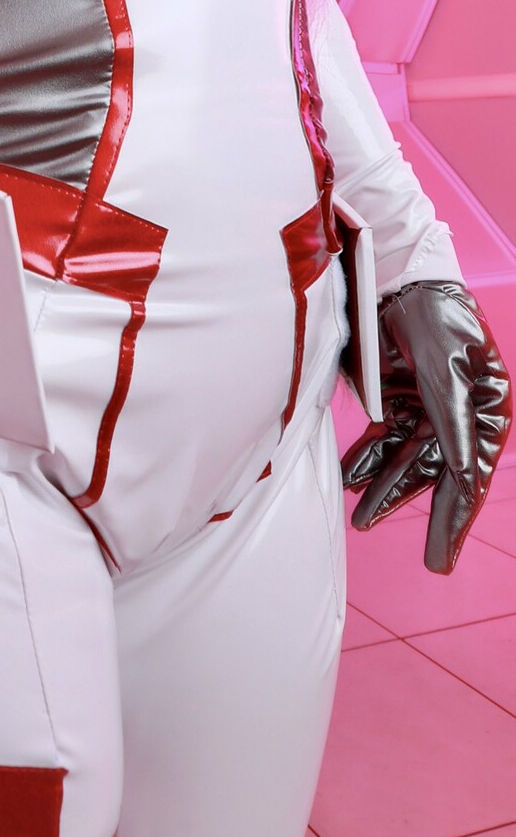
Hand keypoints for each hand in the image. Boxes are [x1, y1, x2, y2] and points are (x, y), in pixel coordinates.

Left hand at [341, 281, 510, 572]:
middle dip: (418, 512)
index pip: (470, 477)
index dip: (455, 520)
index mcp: (487, 413)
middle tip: (420, 559)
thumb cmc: (439, 318)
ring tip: (361, 518)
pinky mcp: (395, 396)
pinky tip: (350, 478)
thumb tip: (462, 476)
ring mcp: (426, 407)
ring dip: (383, 487)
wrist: (400, 276)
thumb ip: (453, 424)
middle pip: (438, 475)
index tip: (440, 559)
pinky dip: (366, 458)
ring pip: (404, 460)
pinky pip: (382, 437)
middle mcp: (459, 416)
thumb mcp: (451, 371)